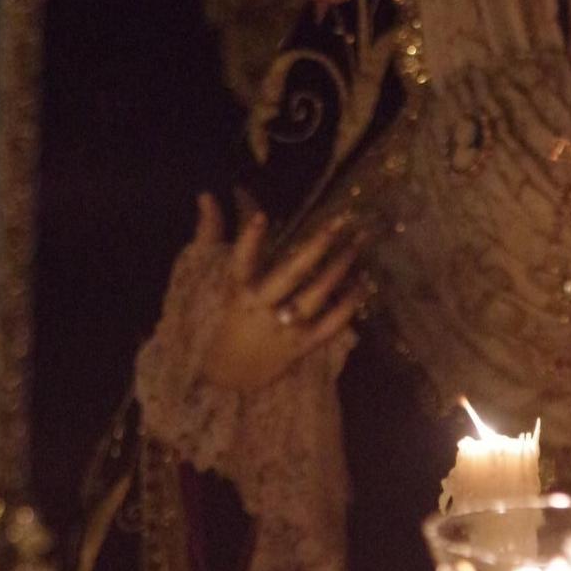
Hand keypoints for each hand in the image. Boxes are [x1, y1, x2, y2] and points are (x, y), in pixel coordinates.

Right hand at [193, 194, 367, 393]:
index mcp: (237, 291)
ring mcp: (283, 330)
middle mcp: (260, 309)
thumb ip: (211, 233)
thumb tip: (207, 195)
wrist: (227, 376)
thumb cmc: (223, 316)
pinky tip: (363, 283)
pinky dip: (348, 305)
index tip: (262, 216)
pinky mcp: (301, 347)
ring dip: (337, 270)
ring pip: (314, 297)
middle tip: (337, 223)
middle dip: (314, 248)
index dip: (250, 241)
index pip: (240, 263)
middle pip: (289, 276)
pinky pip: (330, 325)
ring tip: (357, 245)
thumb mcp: (211, 279)